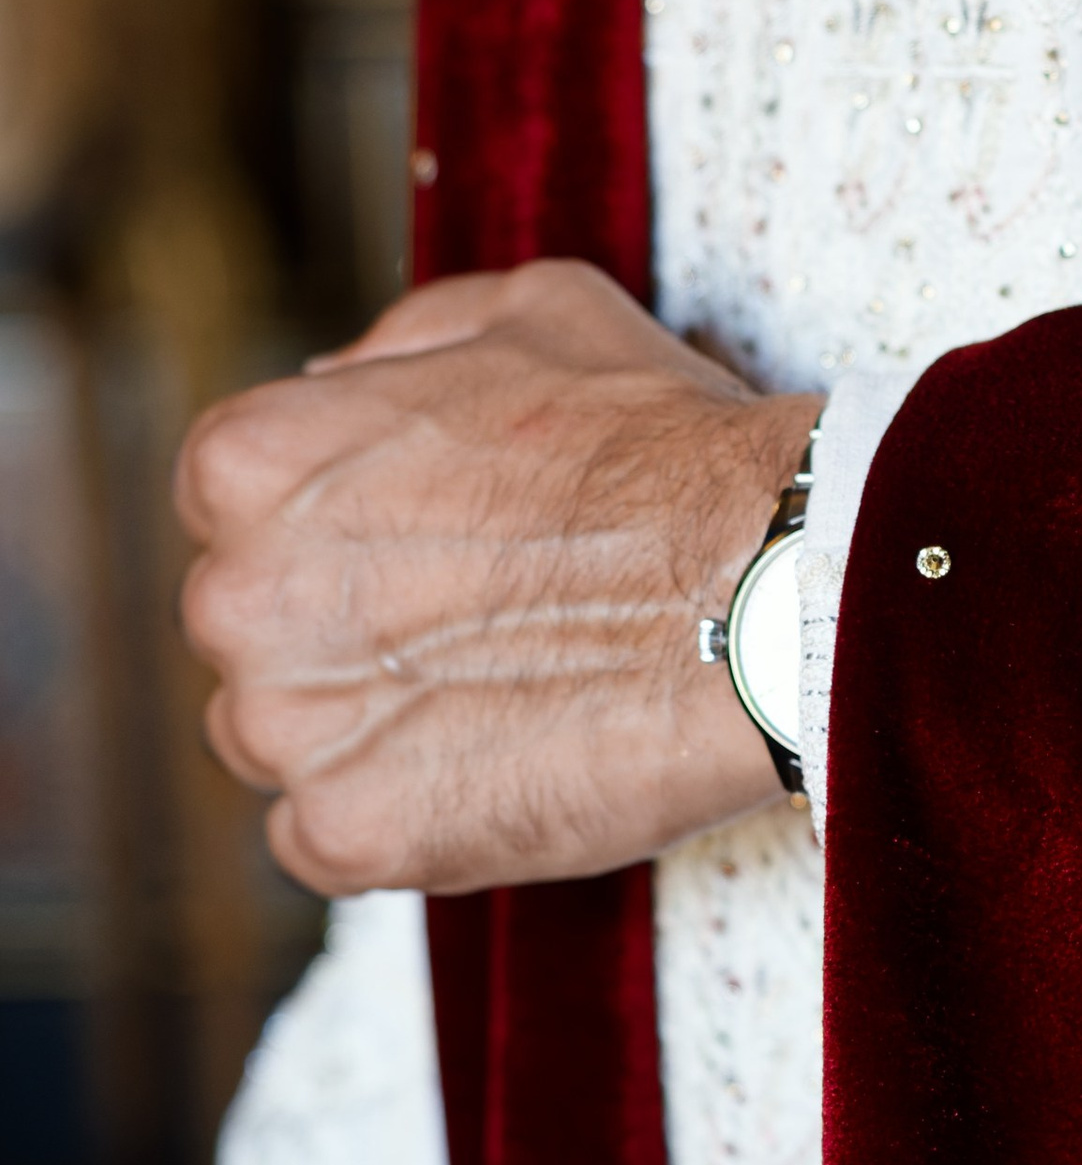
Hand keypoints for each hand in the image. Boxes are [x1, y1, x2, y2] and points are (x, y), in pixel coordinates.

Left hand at [178, 261, 822, 894]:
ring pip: (278, 746)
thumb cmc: (664, 451)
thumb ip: (391, 353)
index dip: (340, 545)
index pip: (236, 519)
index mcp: (252, 462)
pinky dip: (398, 827)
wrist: (762, 591)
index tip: (430, 566)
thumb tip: (328, 386)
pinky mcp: (349, 834)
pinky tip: (493, 779)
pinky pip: (325, 846)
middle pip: (252, 639)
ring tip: (494, 714)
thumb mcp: (520, 318)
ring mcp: (289, 725)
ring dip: (364, 738)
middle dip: (342, 643)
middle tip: (477, 644)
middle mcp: (239, 593)